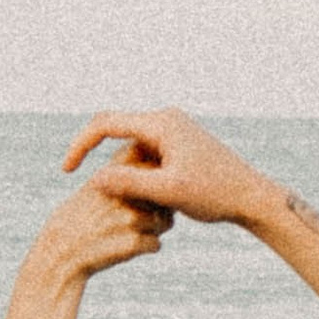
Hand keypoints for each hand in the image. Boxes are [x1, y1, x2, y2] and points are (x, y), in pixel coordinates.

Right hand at [24, 172, 171, 285]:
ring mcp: (130, 218)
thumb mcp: (98, 185)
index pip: (151, 167)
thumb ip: (125, 172)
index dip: (151, 181)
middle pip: (163, 195)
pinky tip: (125, 247)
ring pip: (166, 221)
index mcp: (115, 173)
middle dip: (157, 206)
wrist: (59, 252)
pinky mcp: (133, 243)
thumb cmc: (82, 218)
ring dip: (154, 229)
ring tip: (128, 232)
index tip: (139, 194)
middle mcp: (124, 192)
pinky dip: (146, 248)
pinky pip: (156, 244)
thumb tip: (156, 165)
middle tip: (133, 217)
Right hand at [62, 108, 273, 226]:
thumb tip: (96, 178)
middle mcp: (166, 120)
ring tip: (115, 198)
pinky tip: (136, 197)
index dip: (80, 145)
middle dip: (95, 155)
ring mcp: (173, 131)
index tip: (67, 170)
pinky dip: (133, 173)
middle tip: (78, 180)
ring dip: (118, 169)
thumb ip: (131, 184)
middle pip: (115, 129)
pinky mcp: (179, 145)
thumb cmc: (215, 194)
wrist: (251, 196)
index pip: (105, 123)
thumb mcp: (169, 193)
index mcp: (161, 124)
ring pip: (130, 145)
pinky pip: (144, 154)